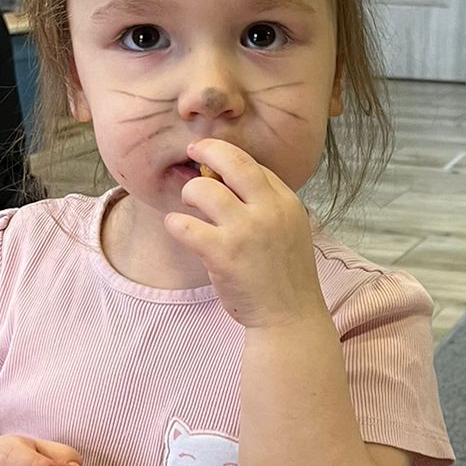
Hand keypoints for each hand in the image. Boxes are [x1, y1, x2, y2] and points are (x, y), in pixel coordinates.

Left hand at [168, 140, 325, 331]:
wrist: (290, 316)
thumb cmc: (285, 275)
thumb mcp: (290, 229)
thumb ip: (267, 205)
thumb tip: (229, 179)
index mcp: (286, 202)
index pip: (253, 165)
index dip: (229, 159)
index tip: (215, 163)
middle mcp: (268, 211)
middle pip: (232, 160)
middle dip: (207, 149)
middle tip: (194, 152)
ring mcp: (245, 231)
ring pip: (202, 189)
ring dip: (189, 193)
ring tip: (189, 206)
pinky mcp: (222, 253)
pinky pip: (183, 224)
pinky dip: (175, 224)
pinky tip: (178, 229)